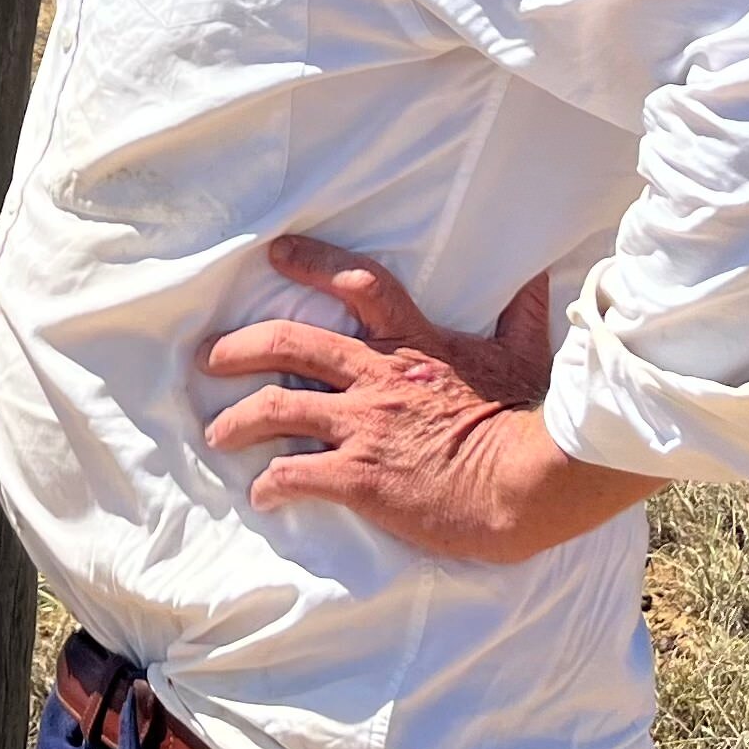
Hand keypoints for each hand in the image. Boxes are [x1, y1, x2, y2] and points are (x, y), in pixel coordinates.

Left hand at [201, 236, 659, 563]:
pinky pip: (295, 475)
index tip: (277, 252)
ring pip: (276, 409)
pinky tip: (262, 496)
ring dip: (237, 420)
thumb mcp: (526, 359)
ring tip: (217, 433)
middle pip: (290, 344)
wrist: (527, 484)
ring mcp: (363, 426)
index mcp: (414, 345)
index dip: (313, 263)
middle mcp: (376, 378)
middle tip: (211, 357)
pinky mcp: (359, 477)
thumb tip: (538, 280)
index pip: (358, 285)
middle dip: (240, 347)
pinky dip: (271, 485)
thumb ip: (522, 317)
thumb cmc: (529, 423)